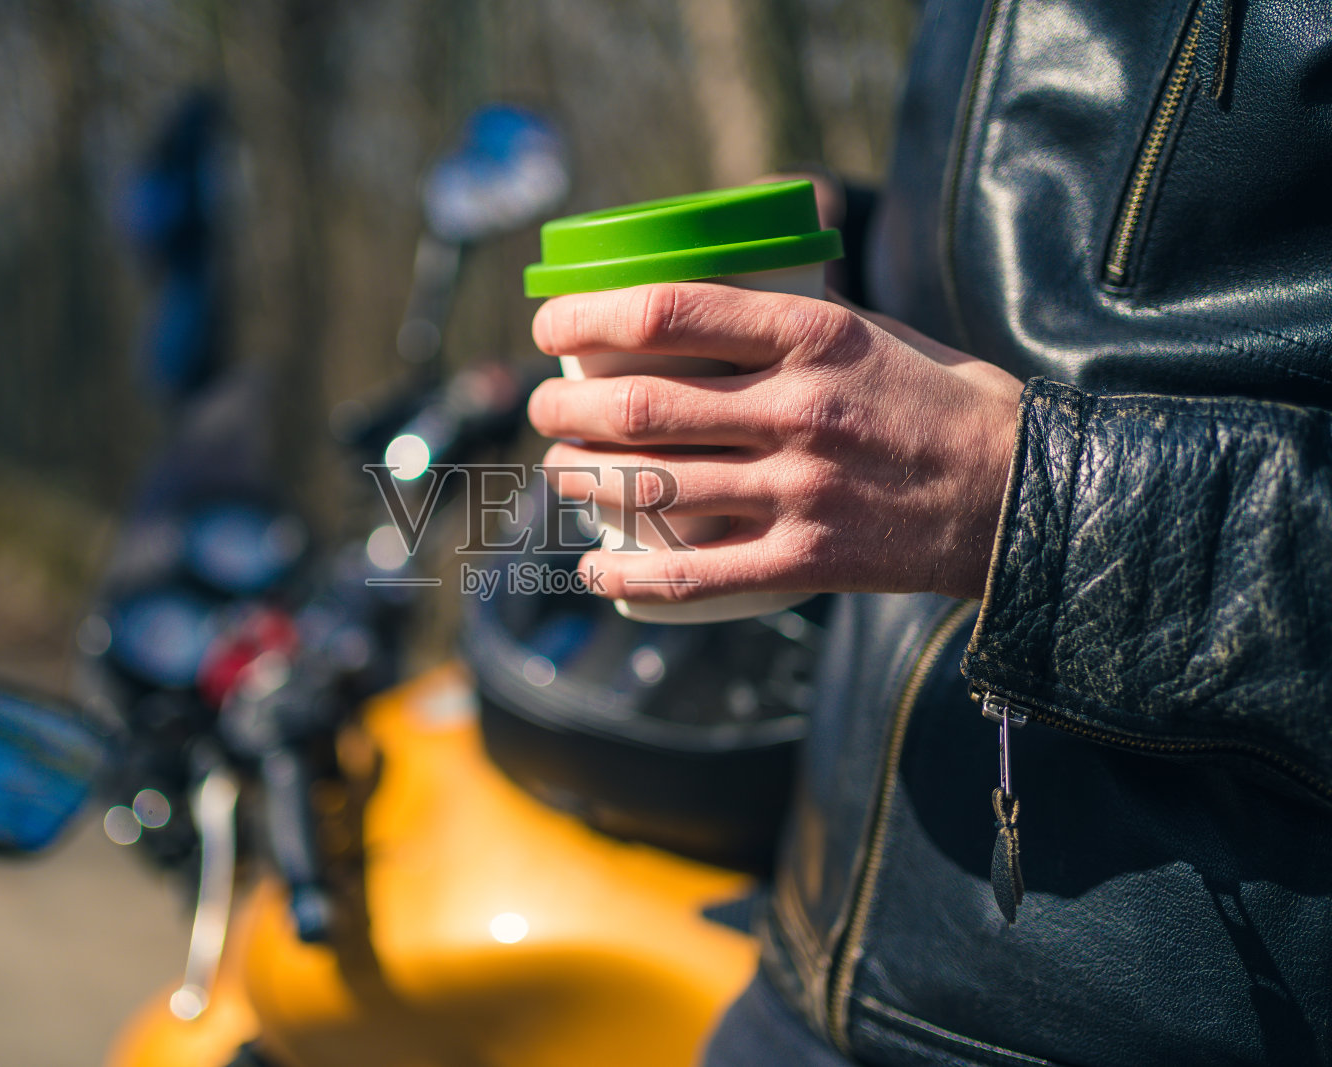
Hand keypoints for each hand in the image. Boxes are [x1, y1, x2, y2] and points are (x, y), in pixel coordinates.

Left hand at [526, 283, 1024, 602]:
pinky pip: (698, 575)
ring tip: (559, 471)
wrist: (1021, 492)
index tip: (551, 327)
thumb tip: (703, 299)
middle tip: (545, 409)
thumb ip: (790, 318)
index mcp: (816, 335)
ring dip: (583, 479)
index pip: (670, 312)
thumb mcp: (874, 328)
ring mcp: (802, 489)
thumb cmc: (940, 401)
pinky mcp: (810, 559)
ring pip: (655, 487)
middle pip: (642, 406)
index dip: (589, 317)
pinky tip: (596, 570)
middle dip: (566, 408)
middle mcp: (801, 408)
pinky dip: (633, 575)